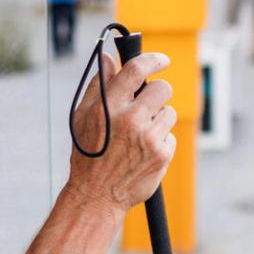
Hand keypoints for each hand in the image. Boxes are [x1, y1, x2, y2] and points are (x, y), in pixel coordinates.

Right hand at [67, 49, 176, 210]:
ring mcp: (148, 137)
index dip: (152, 59)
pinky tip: (143, 152)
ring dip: (158, 119)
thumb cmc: (88, 153)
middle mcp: (130, 119)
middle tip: (146, 104)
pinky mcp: (161, 154)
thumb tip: (108, 58)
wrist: (96, 195)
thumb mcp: (83, 116)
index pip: (136, 69)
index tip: (161, 60)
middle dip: (157, 93)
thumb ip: (98, 85)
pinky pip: (170, 136)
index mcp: (109, 106)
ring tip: (139, 135)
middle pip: (162, 88)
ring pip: (168, 112)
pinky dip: (160, 141)